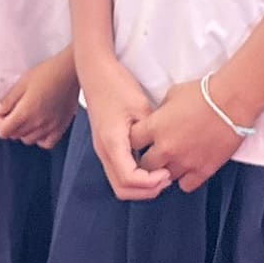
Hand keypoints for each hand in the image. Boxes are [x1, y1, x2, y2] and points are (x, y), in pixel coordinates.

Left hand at [0, 50, 79, 149]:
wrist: (70, 70)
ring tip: (27, 116)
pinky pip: (46, 143)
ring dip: (23, 131)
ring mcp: (50, 127)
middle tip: (13, 110)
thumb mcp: (22, 82)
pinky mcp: (61, 127)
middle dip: (10, 124)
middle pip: (15, 136)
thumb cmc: (47, 73)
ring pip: (28, 140)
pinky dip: (40, 138)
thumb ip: (8, 100)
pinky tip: (39, 125)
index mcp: (26, 112)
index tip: (2, 112)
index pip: (3, 132)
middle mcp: (38, 124)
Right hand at [81, 57, 169, 201]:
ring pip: (119, 183)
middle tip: (167, 179)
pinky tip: (150, 164)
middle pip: (122, 189)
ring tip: (161, 174)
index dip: (150, 183)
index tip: (167, 173)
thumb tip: (164, 152)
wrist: (95, 71)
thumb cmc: (117, 85)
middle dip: (146, 191)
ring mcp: (101, 150)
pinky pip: (118, 172)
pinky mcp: (104, 146)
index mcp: (112, 142)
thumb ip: (150, 132)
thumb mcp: (140, 106)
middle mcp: (103, 151)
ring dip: (140, 186)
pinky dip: (135, 177)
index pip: (129, 179)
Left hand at [134, 78, 243, 194]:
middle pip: (144, 165)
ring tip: (173, 160)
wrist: (231, 102)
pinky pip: (186, 186)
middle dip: (147, 159)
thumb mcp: (172, 94)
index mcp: (156, 127)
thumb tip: (157, 121)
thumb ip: (160, 112)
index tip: (141, 139)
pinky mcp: (203, 170)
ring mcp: (184, 161)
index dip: (135, 140)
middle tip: (154, 153)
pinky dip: (185, 179)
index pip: (132, 141)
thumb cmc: (204, 93)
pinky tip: (188, 168)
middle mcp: (166, 148)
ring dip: (166, 170)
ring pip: (163, 178)